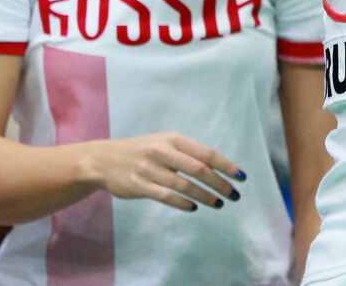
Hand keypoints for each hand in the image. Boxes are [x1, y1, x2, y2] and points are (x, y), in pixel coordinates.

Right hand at [81, 132, 243, 212]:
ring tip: (218, 203)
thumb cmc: (142, 150)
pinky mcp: (139, 186)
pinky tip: (194, 207)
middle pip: (198, 169)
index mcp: (173, 139)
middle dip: (220, 183)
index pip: (206, 153)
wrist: (104, 160)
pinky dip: (183, 203)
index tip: (241, 177)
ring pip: (184, 186)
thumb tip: (218, 168)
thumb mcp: (165, 143)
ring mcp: (149, 170)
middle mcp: (162, 152)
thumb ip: (187, 153)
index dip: (226, 165)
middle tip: (234, 195)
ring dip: (205, 196)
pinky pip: (166, 196)